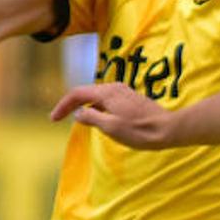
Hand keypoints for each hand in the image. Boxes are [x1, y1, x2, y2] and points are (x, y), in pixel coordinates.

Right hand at [50, 82, 175, 149]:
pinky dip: (96, 108)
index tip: (52, 119)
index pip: (77, 94)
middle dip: (71, 105)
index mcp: (107, 93)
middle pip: (86, 93)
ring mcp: (124, 92)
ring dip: (84, 106)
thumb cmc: (139, 131)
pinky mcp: (130, 99)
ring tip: (75, 120)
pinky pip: (107, 100)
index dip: (62, 105)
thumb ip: (91, 118)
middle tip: (58, 118)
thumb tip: (78, 113)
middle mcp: (114, 88)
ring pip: (96, 96)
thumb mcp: (110, 127)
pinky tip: (97, 119)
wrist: (167, 129)